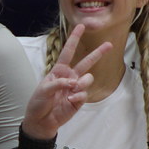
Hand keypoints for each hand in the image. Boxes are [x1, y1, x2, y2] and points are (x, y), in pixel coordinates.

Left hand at [22, 24, 112, 139]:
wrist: (41, 122)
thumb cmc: (39, 103)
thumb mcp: (43, 90)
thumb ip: (58, 83)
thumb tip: (73, 83)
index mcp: (59, 70)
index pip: (68, 51)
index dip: (74, 39)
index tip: (81, 26)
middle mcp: (70, 77)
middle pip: (86, 62)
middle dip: (98, 53)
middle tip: (109, 45)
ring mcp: (76, 88)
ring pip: (88, 78)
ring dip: (83, 82)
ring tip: (73, 89)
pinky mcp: (79, 100)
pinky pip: (84, 94)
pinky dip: (78, 96)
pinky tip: (70, 100)